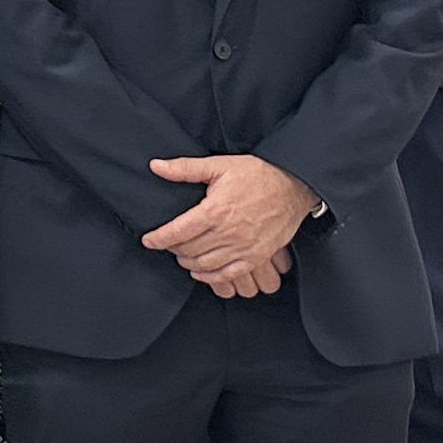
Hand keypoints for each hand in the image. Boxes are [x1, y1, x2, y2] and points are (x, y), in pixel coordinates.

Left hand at [143, 152, 319, 293]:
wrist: (294, 185)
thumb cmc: (257, 174)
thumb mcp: (219, 165)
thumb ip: (185, 168)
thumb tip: (156, 166)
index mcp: (215, 210)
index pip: (177, 232)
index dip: (158, 239)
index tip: (148, 241)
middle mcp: (228, 232)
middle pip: (189, 251)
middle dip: (173, 249)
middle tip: (168, 243)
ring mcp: (244, 247)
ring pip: (205, 265)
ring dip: (188, 263)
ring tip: (182, 255)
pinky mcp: (256, 256)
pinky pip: (228, 274)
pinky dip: (210, 277)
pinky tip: (201, 272)